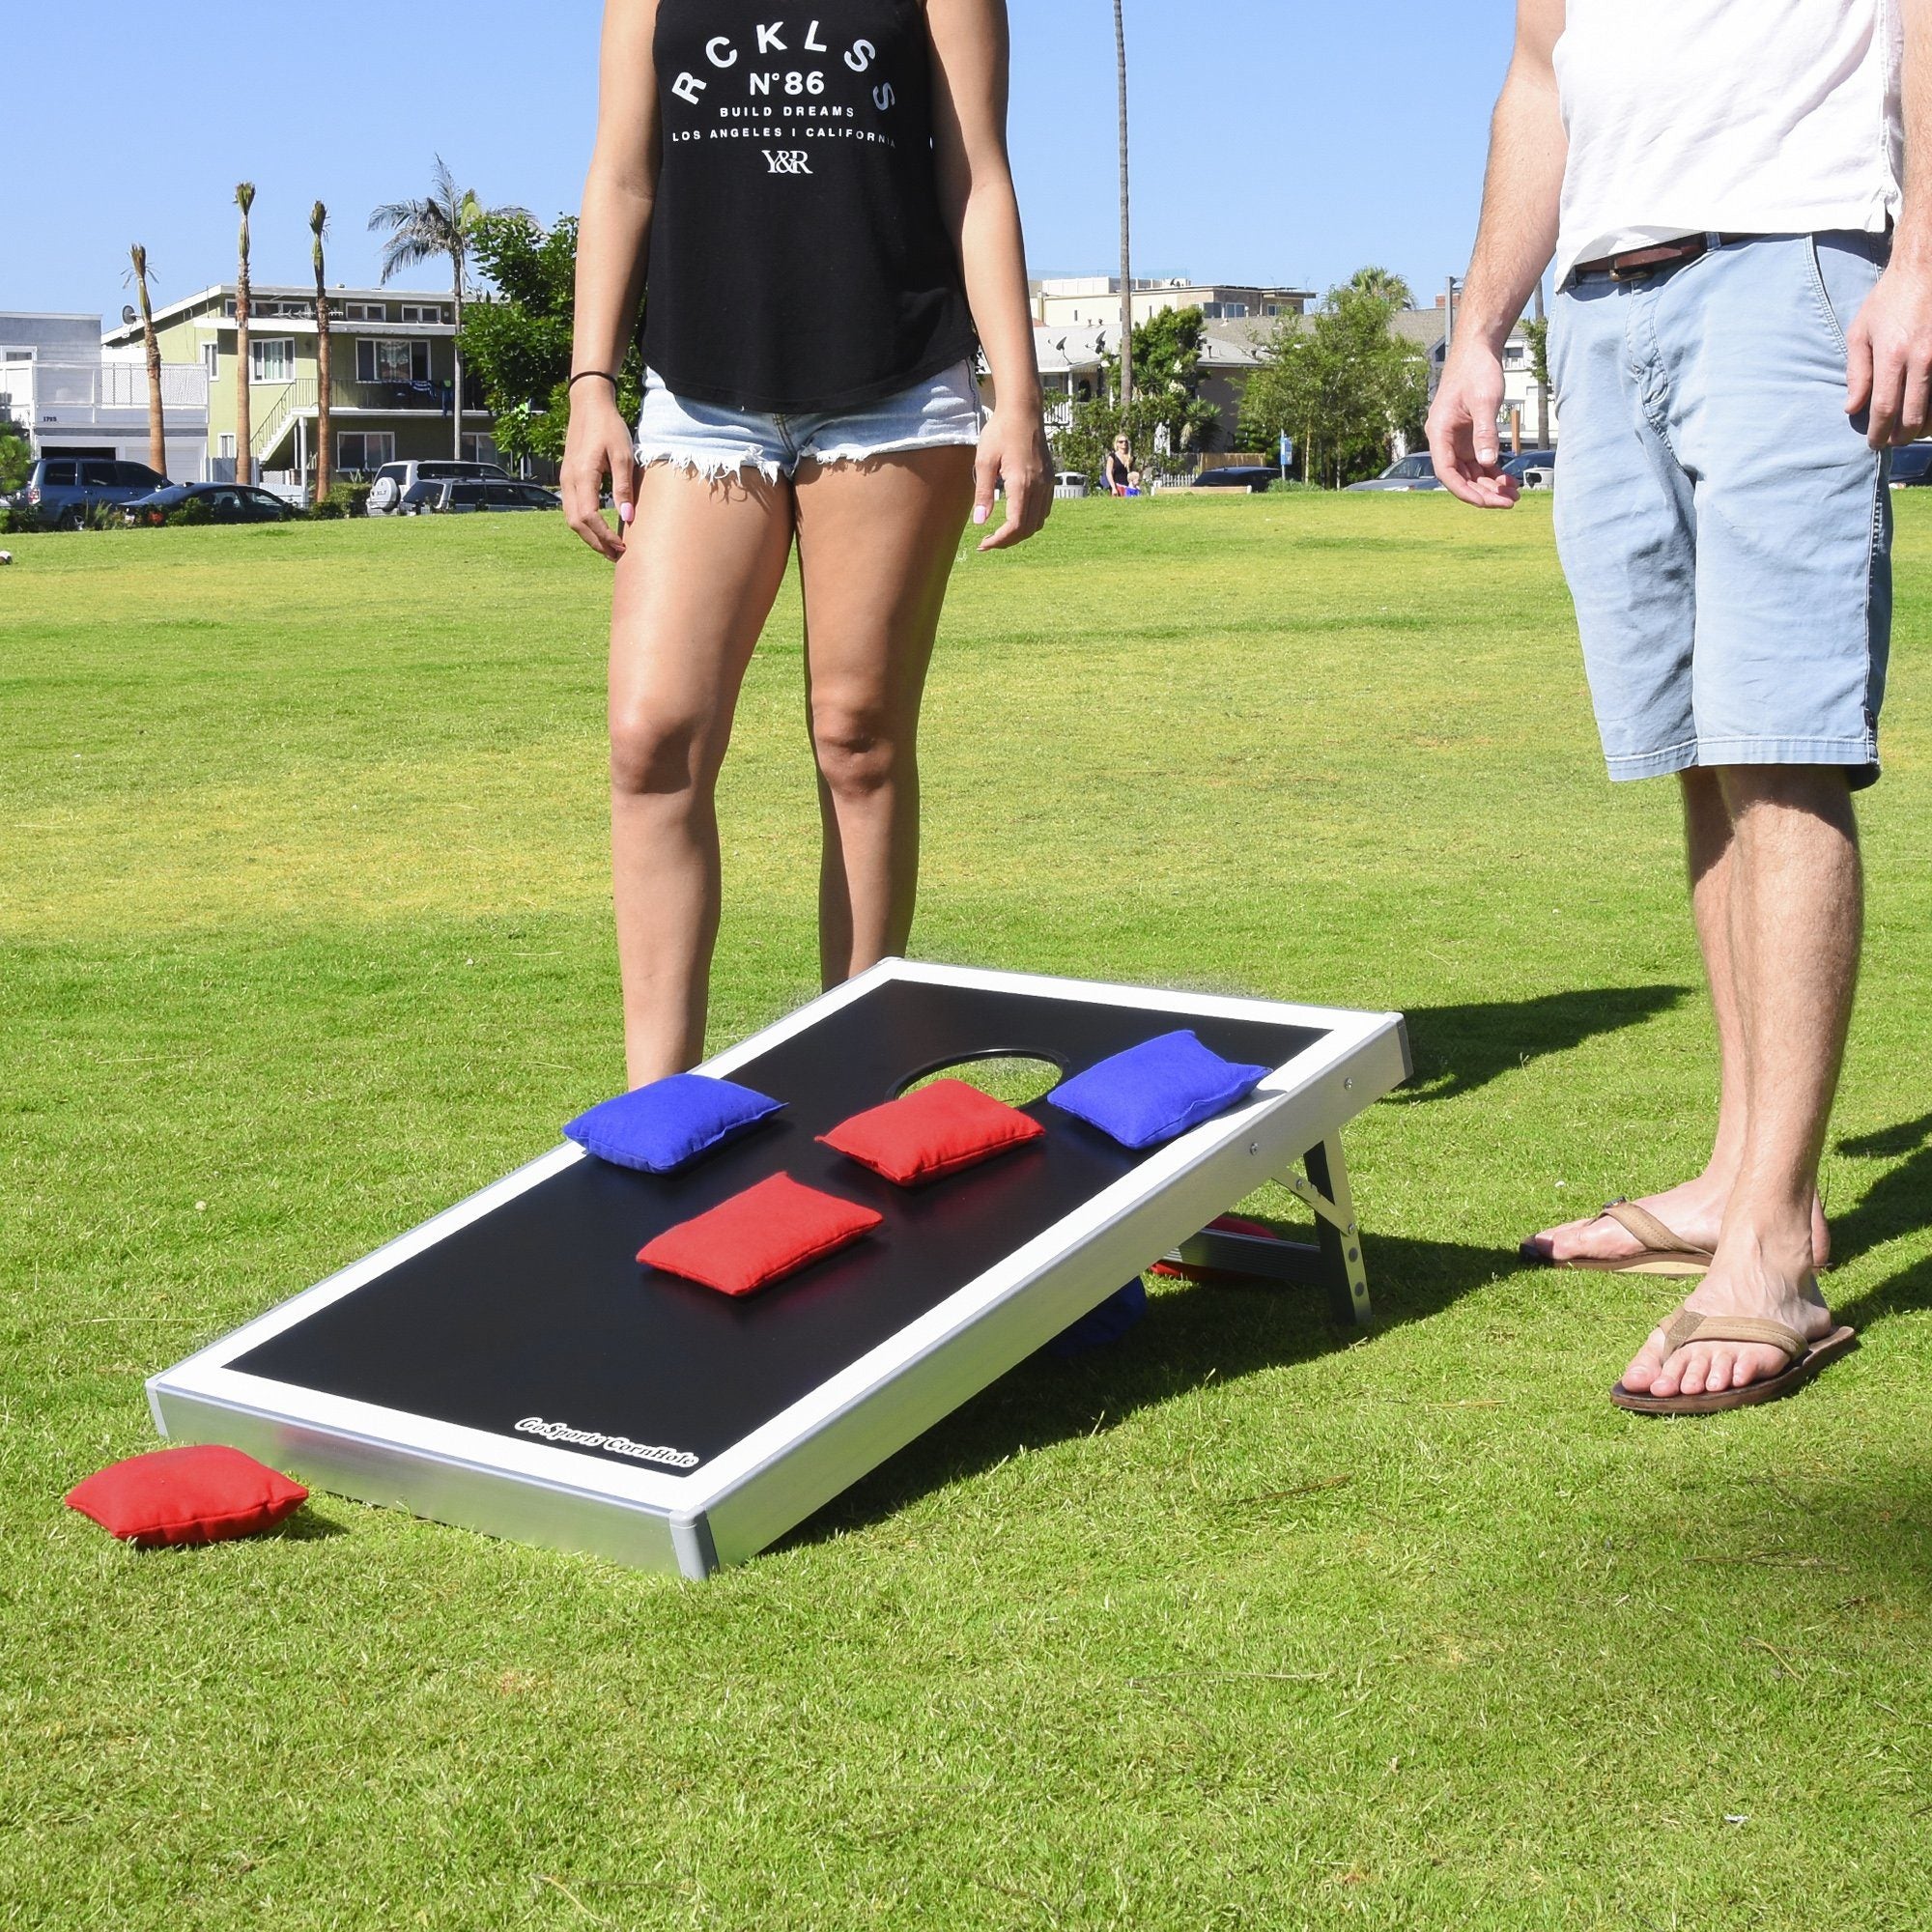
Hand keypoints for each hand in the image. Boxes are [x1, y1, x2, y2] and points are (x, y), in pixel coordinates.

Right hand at [561, 384, 638, 559]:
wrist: (589, 405)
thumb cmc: (609, 427)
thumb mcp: (623, 455)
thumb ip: (624, 487)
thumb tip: (628, 517)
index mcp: (582, 476)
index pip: (588, 517)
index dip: (604, 536)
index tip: (622, 547)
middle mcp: (568, 480)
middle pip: (576, 523)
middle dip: (595, 543)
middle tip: (617, 555)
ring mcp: (565, 479)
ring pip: (571, 518)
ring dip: (589, 536)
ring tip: (609, 547)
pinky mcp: (567, 478)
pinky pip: (571, 508)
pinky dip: (584, 524)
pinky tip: (599, 529)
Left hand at [972, 406, 1050, 551]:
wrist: (1023, 411)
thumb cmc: (1000, 431)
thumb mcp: (984, 461)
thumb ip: (983, 493)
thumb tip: (980, 522)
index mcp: (1022, 483)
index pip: (1016, 526)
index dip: (1000, 540)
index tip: (983, 543)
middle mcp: (1039, 487)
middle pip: (1028, 529)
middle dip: (1008, 540)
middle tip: (987, 541)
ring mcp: (1048, 484)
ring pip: (1038, 522)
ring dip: (1020, 532)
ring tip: (999, 532)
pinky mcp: (1050, 480)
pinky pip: (1044, 510)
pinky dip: (1030, 520)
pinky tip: (1014, 515)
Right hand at [1426, 345, 1519, 508]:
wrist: (1478, 350)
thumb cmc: (1477, 370)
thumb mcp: (1484, 400)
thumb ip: (1485, 432)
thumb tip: (1486, 462)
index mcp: (1439, 432)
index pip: (1447, 472)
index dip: (1464, 491)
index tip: (1485, 502)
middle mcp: (1445, 440)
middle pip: (1460, 477)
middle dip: (1483, 493)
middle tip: (1508, 503)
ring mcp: (1457, 439)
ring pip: (1471, 472)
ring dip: (1490, 485)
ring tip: (1514, 495)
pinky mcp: (1469, 436)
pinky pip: (1479, 461)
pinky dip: (1493, 472)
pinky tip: (1509, 481)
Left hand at [1846, 256, 1931, 447]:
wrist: (1925, 267)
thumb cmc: (1889, 299)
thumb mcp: (1860, 332)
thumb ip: (1857, 372)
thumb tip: (1852, 408)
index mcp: (1893, 355)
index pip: (1885, 409)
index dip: (1878, 433)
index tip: (1874, 444)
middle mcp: (1922, 358)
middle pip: (1913, 416)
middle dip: (1901, 437)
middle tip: (1892, 442)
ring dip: (1923, 427)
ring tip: (1911, 431)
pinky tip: (1929, 412)